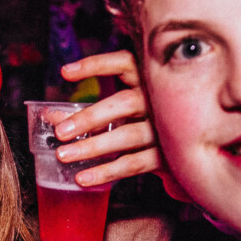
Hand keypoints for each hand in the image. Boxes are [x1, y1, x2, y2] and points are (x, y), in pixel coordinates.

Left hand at [49, 50, 172, 189]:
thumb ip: (90, 111)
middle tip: (61, 131)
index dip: (96, 64)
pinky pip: (133, 164)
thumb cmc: (147, 125)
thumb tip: (49, 116)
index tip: (65, 73)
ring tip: (64, 155)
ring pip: (127, 136)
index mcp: (148, 81)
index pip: (124, 62)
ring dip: (92, 147)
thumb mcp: (123, 112)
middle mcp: (159, 101)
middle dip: (89, 117)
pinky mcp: (167, 156)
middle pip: (123, 103)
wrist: (191, 154)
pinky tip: (83, 177)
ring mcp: (165, 129)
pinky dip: (106, 172)